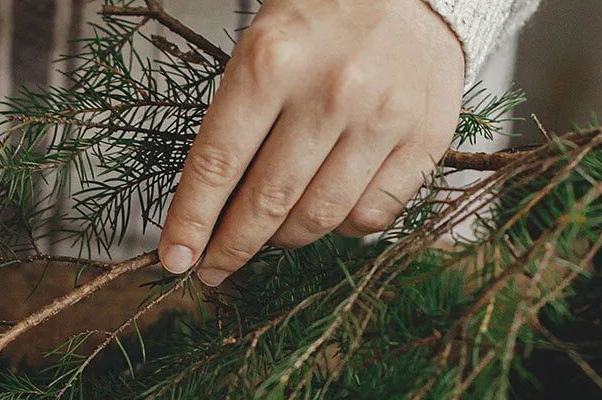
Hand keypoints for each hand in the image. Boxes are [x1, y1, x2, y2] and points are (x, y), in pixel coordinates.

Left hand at [158, 0, 463, 285]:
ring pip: (320, 217)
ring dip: (285, 239)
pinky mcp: (425, 138)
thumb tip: (210, 206)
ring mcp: (382, 118)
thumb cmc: (322, 14)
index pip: (217, 163)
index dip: (192, 221)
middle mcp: (329, 92)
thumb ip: (235, 118)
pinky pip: (373, 215)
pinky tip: (328, 210)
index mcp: (271, 61)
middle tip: (213, 267)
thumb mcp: (260, 43)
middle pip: (267, 202)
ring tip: (270, 234)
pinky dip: (343, 227)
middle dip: (231, 247)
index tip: (176, 257)